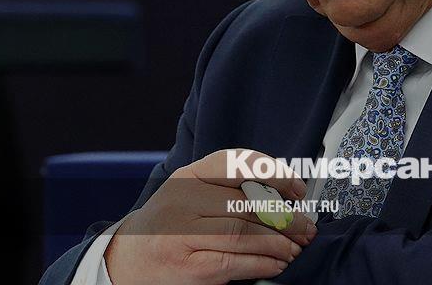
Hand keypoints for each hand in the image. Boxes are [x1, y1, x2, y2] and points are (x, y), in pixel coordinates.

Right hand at [105, 149, 315, 284]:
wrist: (125, 261)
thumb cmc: (170, 225)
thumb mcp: (192, 195)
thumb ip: (230, 189)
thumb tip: (287, 197)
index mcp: (187, 176)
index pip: (238, 163)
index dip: (275, 174)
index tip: (298, 190)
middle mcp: (182, 200)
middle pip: (248, 204)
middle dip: (286, 217)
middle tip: (306, 227)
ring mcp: (182, 235)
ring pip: (246, 234)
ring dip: (280, 243)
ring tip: (296, 247)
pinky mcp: (188, 267)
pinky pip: (237, 262)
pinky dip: (265, 263)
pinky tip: (278, 263)